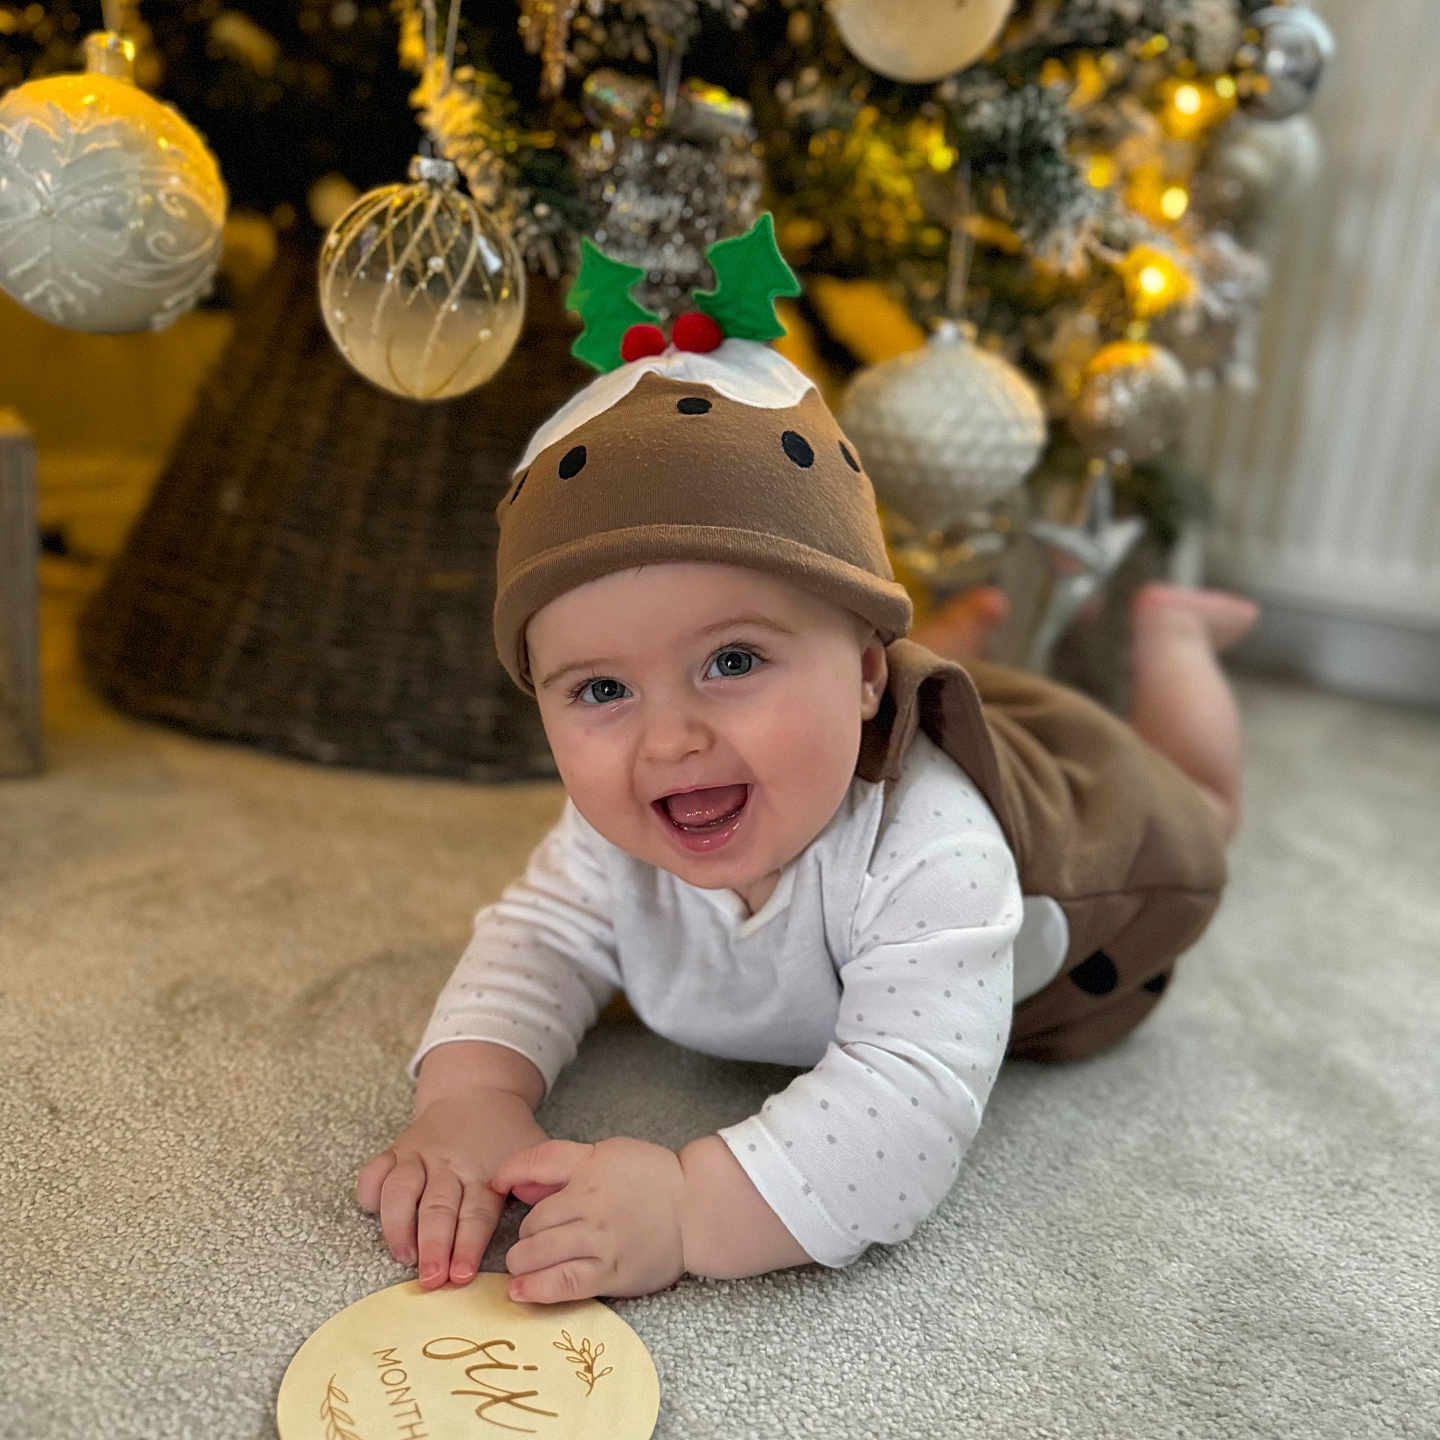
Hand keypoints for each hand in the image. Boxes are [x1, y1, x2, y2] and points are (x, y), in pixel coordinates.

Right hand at [357, 1088, 547, 1289]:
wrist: (477, 1091)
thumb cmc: (506, 1135)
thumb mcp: (535, 1151)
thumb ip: (542, 1182)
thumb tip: (547, 1216)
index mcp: (486, 1171)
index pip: (476, 1213)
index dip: (468, 1245)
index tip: (462, 1275)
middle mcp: (450, 1164)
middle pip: (438, 1207)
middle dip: (434, 1245)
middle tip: (431, 1279)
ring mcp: (420, 1155)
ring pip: (401, 1189)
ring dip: (398, 1225)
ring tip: (403, 1256)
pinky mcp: (397, 1149)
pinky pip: (375, 1169)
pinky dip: (369, 1190)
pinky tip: (370, 1210)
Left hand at [490, 1138, 686, 1303]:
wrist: (697, 1208)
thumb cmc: (651, 1176)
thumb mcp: (605, 1152)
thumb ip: (560, 1164)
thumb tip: (516, 1182)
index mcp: (589, 1169)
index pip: (535, 1167)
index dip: (508, 1174)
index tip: (496, 1184)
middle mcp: (590, 1205)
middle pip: (532, 1221)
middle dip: (524, 1232)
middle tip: (529, 1240)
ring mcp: (600, 1241)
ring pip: (540, 1253)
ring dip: (522, 1262)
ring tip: (521, 1266)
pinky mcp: (611, 1273)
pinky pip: (564, 1284)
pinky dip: (537, 1289)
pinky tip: (521, 1292)